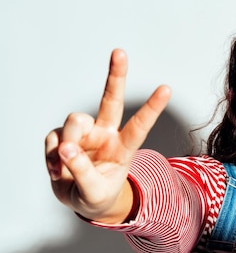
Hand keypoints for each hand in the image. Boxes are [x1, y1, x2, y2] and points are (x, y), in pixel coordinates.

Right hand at [45, 49, 170, 221]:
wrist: (80, 200)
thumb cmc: (97, 195)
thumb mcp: (94, 193)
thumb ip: (82, 172)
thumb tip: (67, 148)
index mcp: (123, 147)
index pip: (140, 126)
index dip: (152, 107)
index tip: (166, 88)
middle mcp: (105, 133)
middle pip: (111, 100)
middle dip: (115, 75)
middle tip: (120, 52)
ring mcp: (84, 133)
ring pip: (74, 121)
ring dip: (68, 143)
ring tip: (66, 168)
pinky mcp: (62, 136)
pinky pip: (53, 139)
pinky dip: (52, 157)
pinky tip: (59, 168)